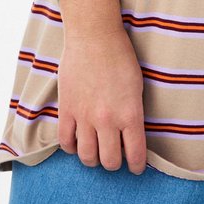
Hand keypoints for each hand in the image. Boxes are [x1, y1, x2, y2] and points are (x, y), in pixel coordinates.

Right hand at [57, 29, 147, 173]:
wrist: (94, 36)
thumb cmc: (120, 56)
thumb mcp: (137, 86)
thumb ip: (133, 113)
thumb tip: (131, 134)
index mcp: (130, 114)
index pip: (135, 155)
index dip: (136, 166)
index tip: (135, 168)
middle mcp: (108, 120)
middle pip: (109, 161)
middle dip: (114, 163)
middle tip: (115, 157)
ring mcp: (85, 117)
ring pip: (87, 156)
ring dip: (93, 159)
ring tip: (96, 152)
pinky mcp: (67, 110)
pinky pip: (65, 141)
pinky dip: (71, 147)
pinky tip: (77, 142)